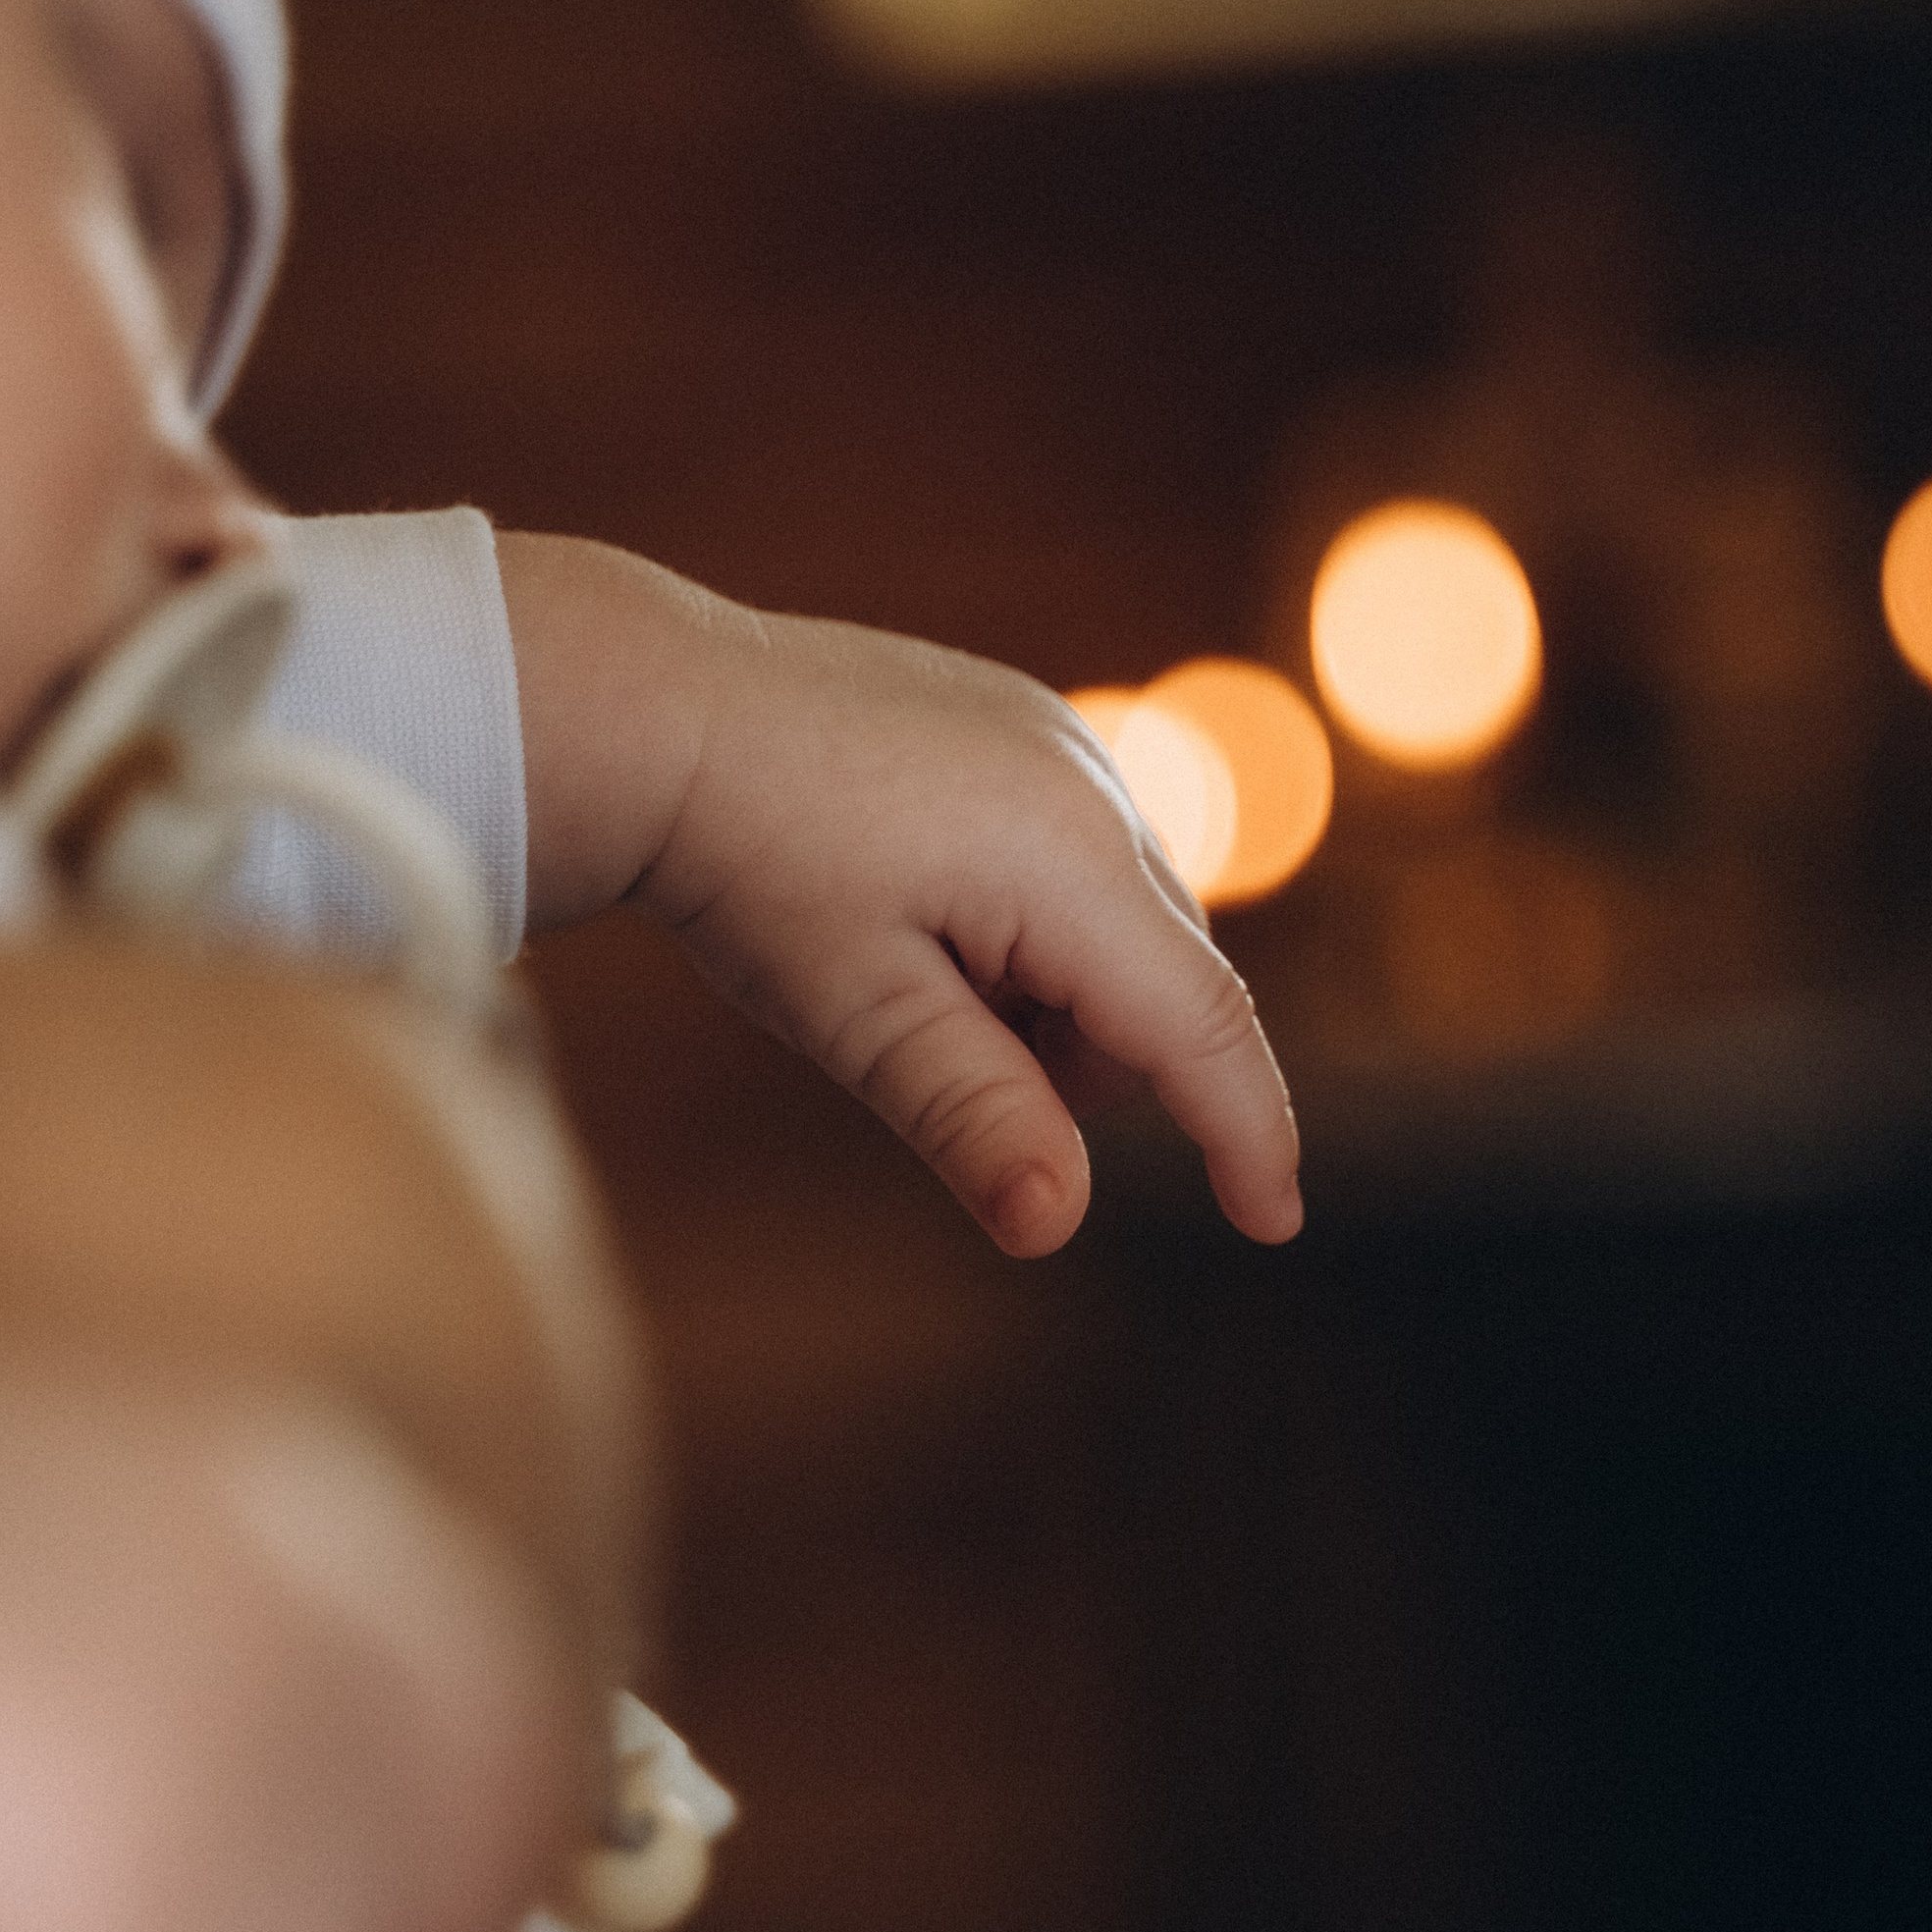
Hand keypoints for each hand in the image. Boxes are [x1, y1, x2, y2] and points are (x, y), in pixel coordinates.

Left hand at [503, 537, 1300, 1255]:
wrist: (657, 706)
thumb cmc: (749, 864)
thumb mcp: (856, 1013)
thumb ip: (974, 1115)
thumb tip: (1058, 1226)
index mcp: (1071, 860)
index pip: (1201, 1026)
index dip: (1247, 1133)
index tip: (1274, 1224)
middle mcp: (1093, 785)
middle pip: (1172, 977)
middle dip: (1101, 1063)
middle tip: (953, 1071)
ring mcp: (1058, 739)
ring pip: (1126, 918)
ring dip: (1063, 994)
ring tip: (914, 989)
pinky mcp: (1017, 720)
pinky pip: (1078, 852)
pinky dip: (1035, 924)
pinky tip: (917, 922)